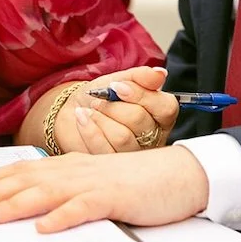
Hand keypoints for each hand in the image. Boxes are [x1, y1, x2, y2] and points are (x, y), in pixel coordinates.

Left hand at [0, 144, 208, 232]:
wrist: (178, 174)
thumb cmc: (135, 181)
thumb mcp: (94, 181)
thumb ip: (67, 187)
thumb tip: (35, 204)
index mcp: (69, 165)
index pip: (22, 169)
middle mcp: (75, 169)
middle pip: (26, 179)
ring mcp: (94, 182)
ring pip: (47, 192)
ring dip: (15, 205)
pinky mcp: (115, 198)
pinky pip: (84, 208)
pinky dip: (62, 217)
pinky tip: (44, 228)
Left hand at [54, 65, 177, 153]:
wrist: (74, 110)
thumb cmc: (102, 96)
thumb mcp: (120, 80)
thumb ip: (141, 77)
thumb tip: (160, 74)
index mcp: (160, 115)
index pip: (166, 107)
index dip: (141, 95)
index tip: (116, 87)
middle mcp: (152, 138)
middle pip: (140, 121)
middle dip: (114, 106)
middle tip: (99, 99)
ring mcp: (134, 155)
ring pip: (122, 137)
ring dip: (101, 118)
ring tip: (91, 109)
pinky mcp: (114, 168)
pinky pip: (104, 150)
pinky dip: (90, 129)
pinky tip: (83, 118)